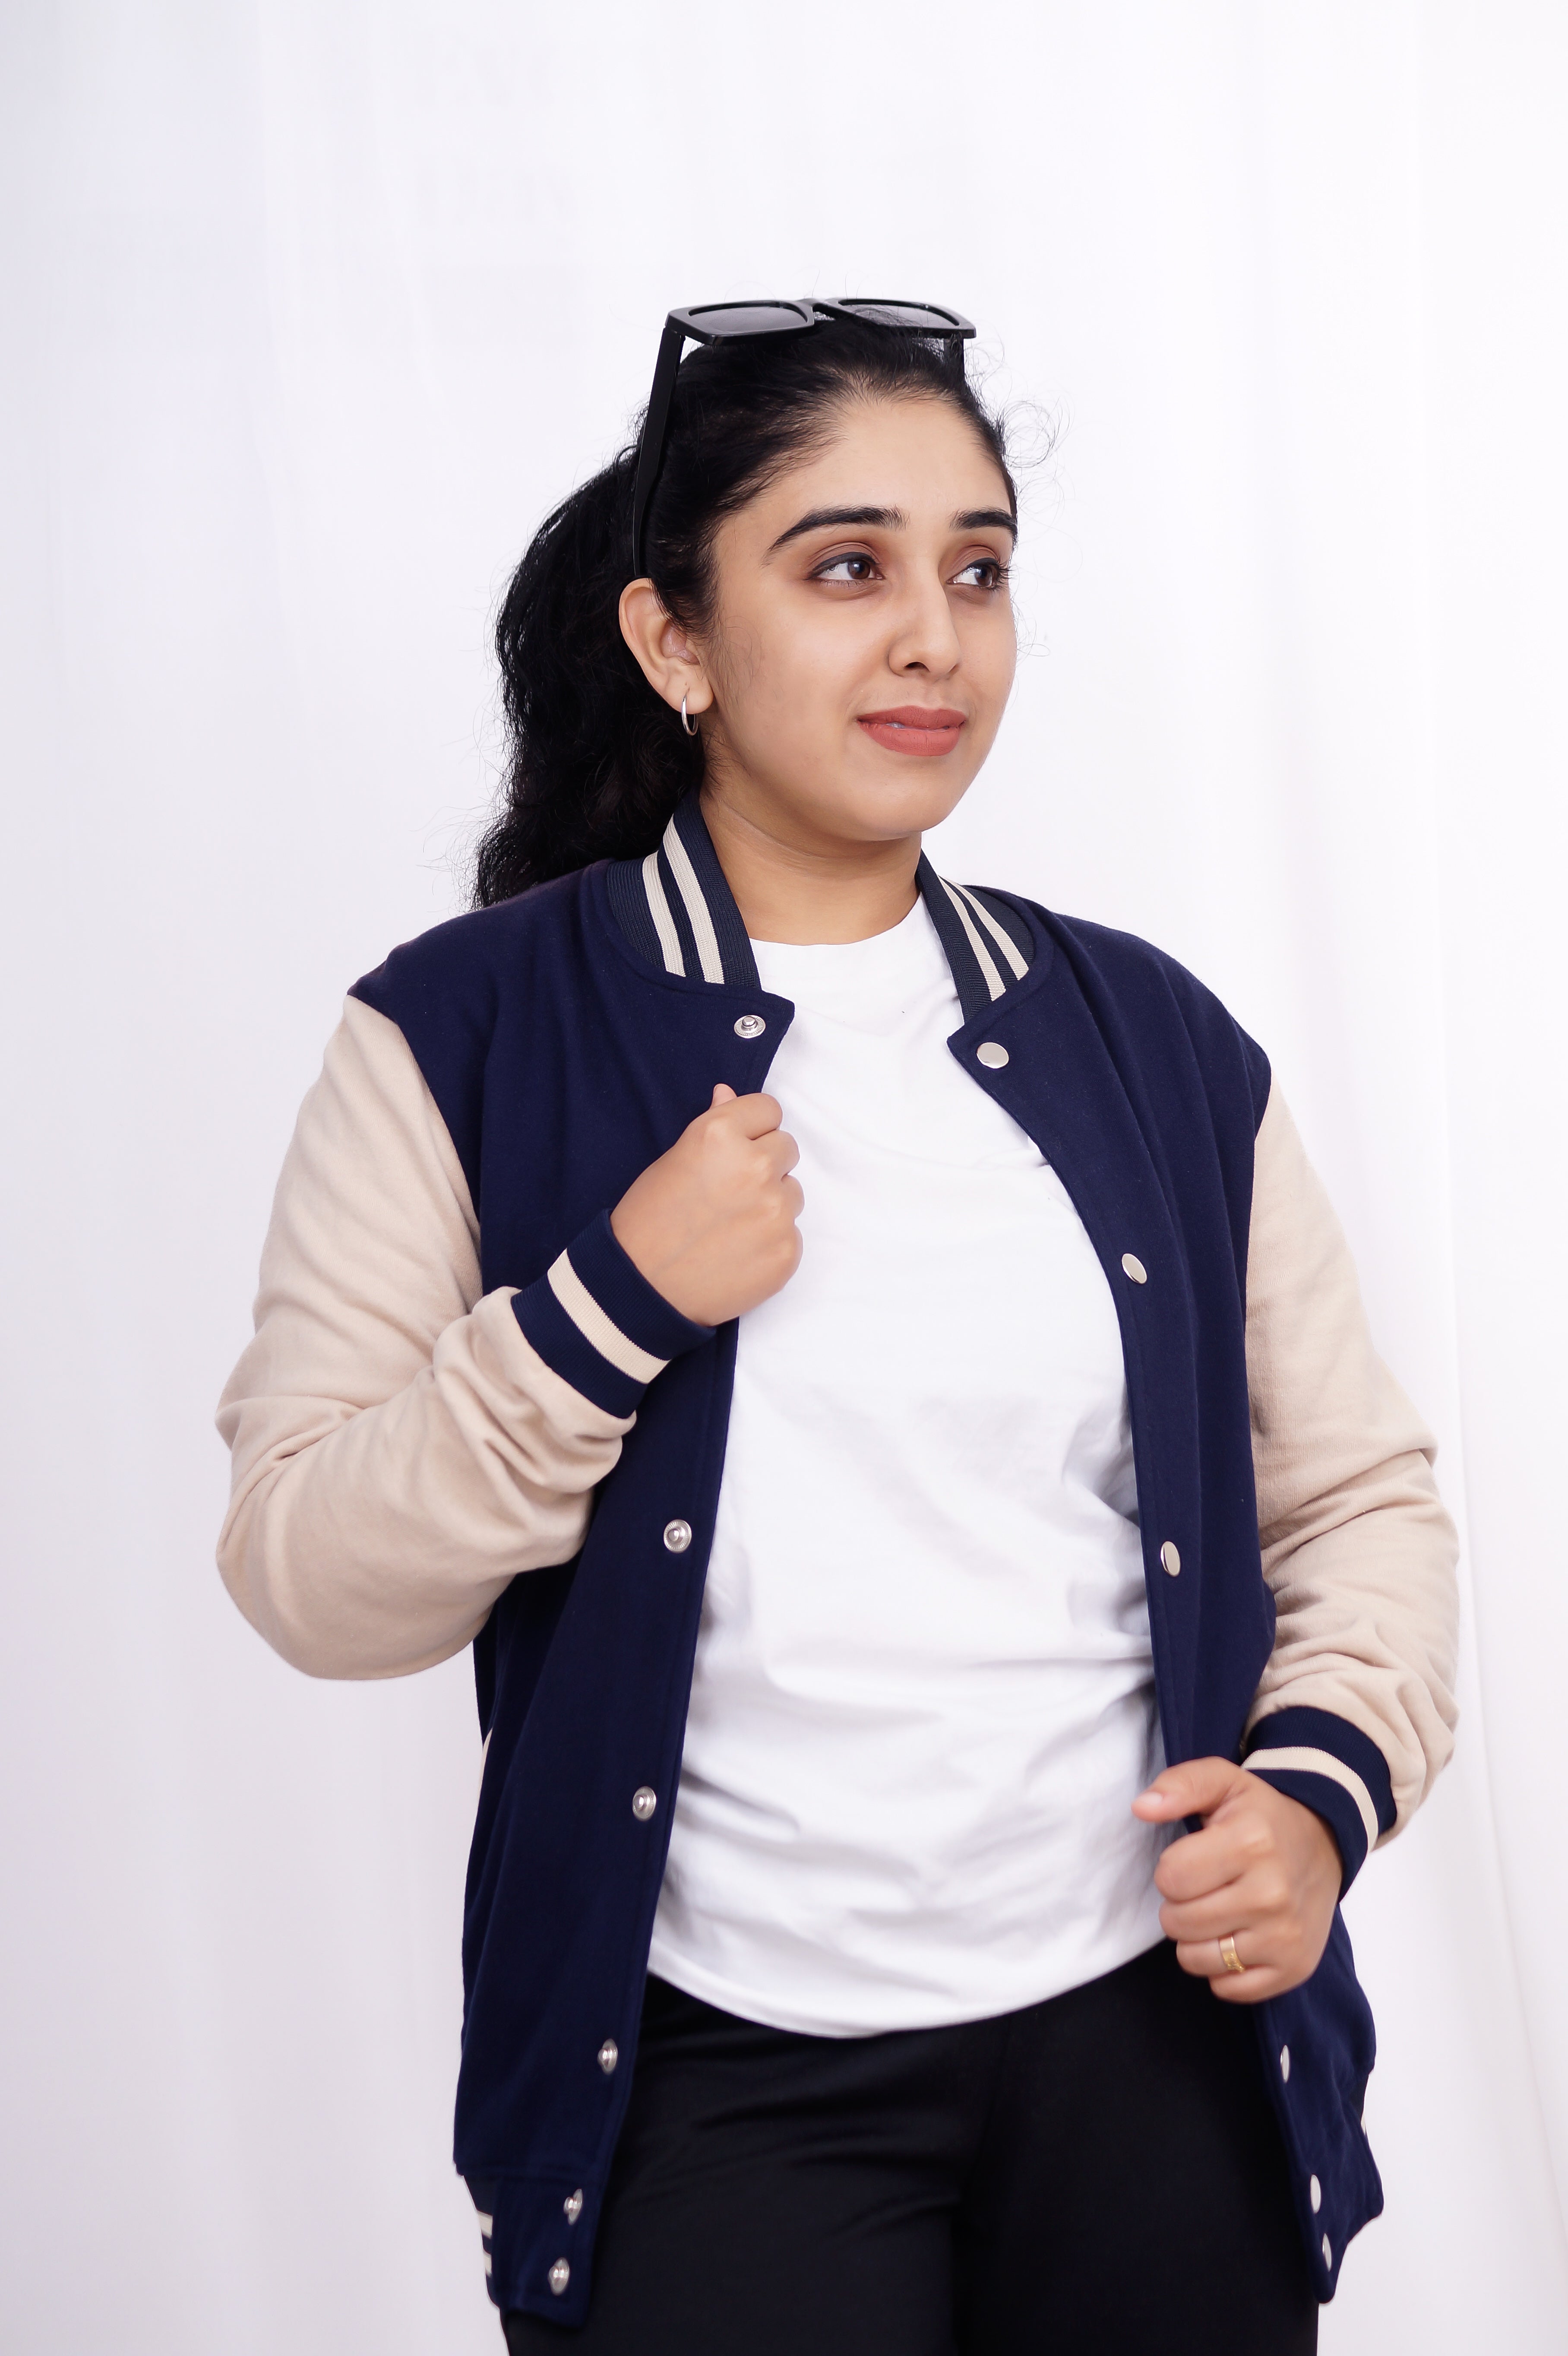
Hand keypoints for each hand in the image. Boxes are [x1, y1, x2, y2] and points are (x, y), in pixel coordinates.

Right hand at [610, 1086, 802, 1325]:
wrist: (641, 1289)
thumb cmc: (648, 1221)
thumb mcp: (672, 1160)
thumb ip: (711, 1124)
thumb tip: (728, 1093)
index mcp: (720, 1135)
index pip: (769, 1109)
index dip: (752, 1129)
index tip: (736, 1148)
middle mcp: (755, 1167)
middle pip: (787, 1148)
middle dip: (765, 1164)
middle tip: (729, 1191)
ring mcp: (776, 1211)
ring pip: (793, 1192)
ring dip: (771, 1203)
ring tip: (730, 1225)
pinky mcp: (787, 1251)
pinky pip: (791, 1233)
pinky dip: (771, 1241)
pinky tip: (738, 1252)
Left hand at [1132, 1758, 1341, 2002]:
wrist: (1323, 1847)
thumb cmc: (1261, 1816)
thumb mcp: (1223, 1782)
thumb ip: (1179, 1785)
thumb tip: (1142, 1807)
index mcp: (1252, 1842)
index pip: (1170, 1878)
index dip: (1172, 1868)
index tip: (1195, 1859)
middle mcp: (1273, 1894)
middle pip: (1178, 1923)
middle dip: (1179, 1904)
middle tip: (1206, 1886)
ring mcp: (1286, 1937)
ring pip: (1196, 1960)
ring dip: (1196, 1939)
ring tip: (1218, 1912)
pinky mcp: (1294, 1969)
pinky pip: (1227, 1990)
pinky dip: (1222, 1969)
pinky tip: (1237, 1937)